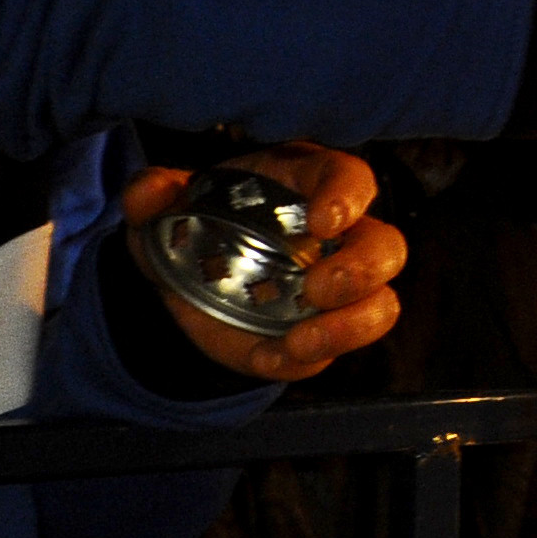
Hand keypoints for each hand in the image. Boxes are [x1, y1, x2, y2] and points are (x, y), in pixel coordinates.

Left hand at [121, 142, 405, 382]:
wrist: (182, 286)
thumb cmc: (189, 227)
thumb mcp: (160, 208)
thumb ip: (151, 194)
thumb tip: (151, 193)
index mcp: (306, 186)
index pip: (350, 178)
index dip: (348, 196)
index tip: (323, 221)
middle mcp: (337, 236)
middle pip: (385, 246)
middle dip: (362, 270)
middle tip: (317, 289)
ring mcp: (338, 289)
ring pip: (381, 305)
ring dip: (350, 327)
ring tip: (299, 343)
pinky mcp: (325, 332)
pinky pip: (336, 350)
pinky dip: (305, 360)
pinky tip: (266, 356)